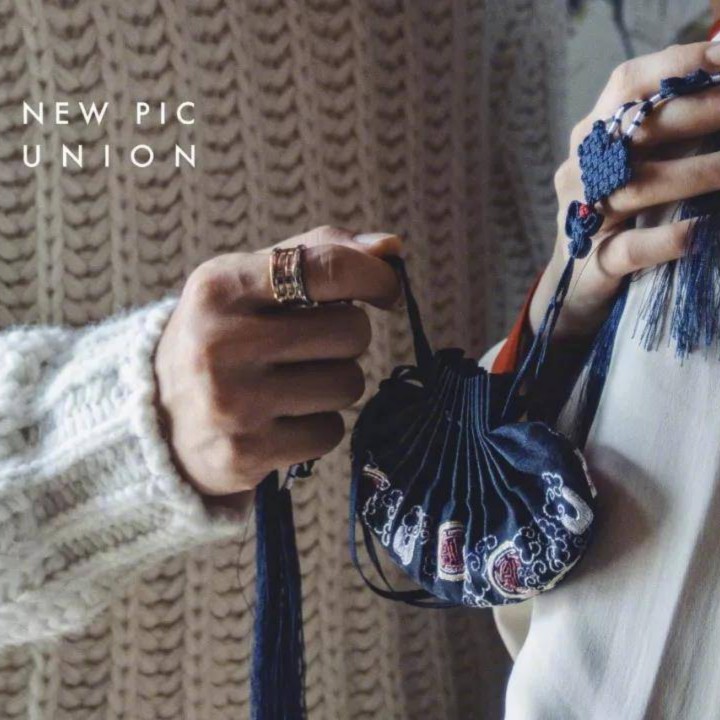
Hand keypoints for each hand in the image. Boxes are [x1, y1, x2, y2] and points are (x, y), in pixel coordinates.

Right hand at [154, 226, 401, 496]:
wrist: (157, 418)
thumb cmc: (223, 336)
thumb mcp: (249, 281)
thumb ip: (318, 253)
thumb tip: (391, 247)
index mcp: (221, 286)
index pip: (327, 268)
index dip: (375, 276)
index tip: (386, 288)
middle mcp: (221, 343)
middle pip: (351, 331)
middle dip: (346, 337)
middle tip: (311, 345)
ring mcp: (233, 403)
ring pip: (349, 384)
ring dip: (335, 383)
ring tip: (292, 382)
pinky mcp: (246, 453)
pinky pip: (331, 432)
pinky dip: (318, 425)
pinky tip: (282, 419)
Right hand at [531, 41, 719, 338]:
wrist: (572, 286)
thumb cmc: (617, 218)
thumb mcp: (631, 168)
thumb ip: (664, 135)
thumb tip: (718, 96)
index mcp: (591, 138)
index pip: (625, 85)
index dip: (674, 65)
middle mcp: (581, 171)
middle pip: (633, 130)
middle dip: (699, 112)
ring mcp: (583, 217)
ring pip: (635, 189)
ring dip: (695, 174)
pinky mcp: (592, 262)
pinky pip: (628, 249)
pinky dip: (665, 240)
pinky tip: (699, 233)